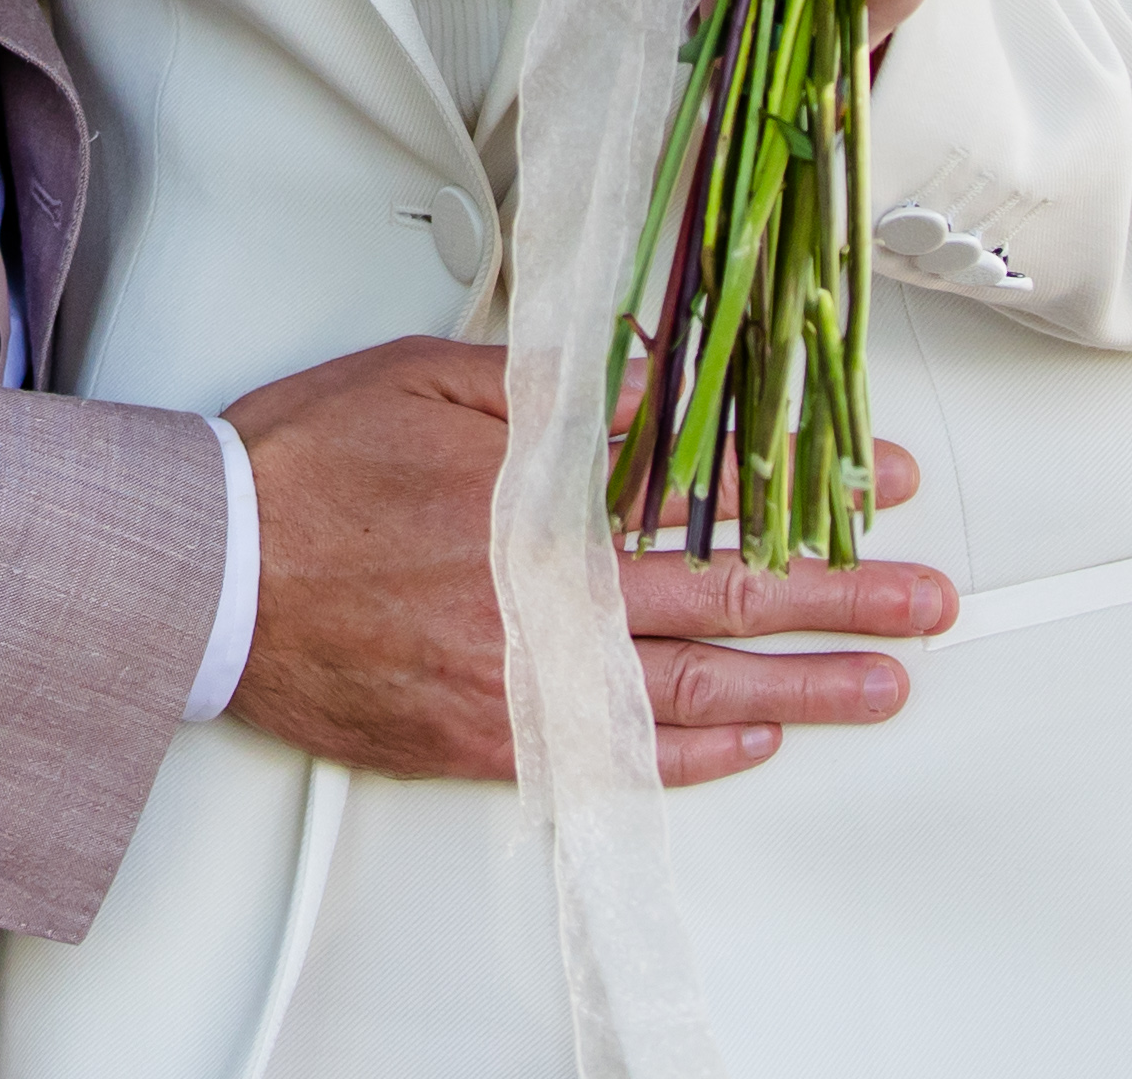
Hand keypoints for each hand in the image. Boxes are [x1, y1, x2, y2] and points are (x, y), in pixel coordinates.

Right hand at [220, 338, 949, 784]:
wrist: (206, 572)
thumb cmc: (305, 464)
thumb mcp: (431, 377)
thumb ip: (554, 388)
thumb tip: (652, 384)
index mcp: (545, 500)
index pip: (712, 496)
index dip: (807, 492)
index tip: (880, 485)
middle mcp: (549, 597)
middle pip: (730, 602)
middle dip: (844, 599)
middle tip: (926, 602)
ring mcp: (524, 676)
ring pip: (694, 689)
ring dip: (803, 688)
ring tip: (879, 686)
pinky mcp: (486, 733)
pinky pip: (616, 754)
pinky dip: (693, 751)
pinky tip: (750, 739)